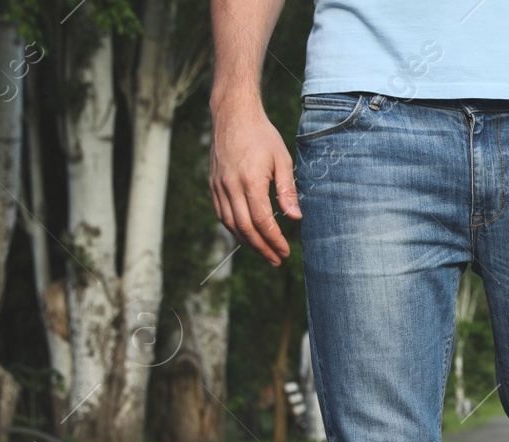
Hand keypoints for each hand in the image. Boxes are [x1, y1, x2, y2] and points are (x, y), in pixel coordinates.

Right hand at [209, 95, 299, 265]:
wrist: (233, 114)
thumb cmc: (262, 135)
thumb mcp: (282, 160)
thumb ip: (287, 191)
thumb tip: (295, 218)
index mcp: (250, 181)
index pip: (262, 221)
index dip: (274, 240)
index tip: (285, 252)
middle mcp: (230, 186)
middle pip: (245, 228)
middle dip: (262, 248)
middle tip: (276, 260)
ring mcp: (218, 185)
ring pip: (230, 224)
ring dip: (247, 242)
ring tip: (264, 252)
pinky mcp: (213, 184)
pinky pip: (221, 213)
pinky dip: (234, 228)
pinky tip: (247, 234)